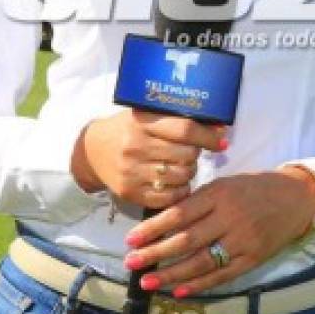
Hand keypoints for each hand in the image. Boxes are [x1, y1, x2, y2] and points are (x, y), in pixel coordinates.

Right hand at [70, 109, 226, 209]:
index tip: (221, 141)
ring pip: (181, 177)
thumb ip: (178, 120)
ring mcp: (132, 171)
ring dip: (188, 172)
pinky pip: (169, 198)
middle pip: (186, 155)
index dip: (208, 137)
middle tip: (190, 152)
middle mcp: (136, 146)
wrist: (93, 151)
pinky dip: (178, 191)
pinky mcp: (130, 193)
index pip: (185, 129)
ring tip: (180, 165)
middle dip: (195, 155)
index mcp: (143, 122)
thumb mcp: (147, 116)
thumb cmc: (127, 129)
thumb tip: (218, 128)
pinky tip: (174, 182)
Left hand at [121, 167, 314, 296]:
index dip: (153, 228)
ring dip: (172, 274)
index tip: (132, 238)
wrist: (295, 197)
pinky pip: (223, 276)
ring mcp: (242, 240)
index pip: (179, 213)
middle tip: (131, 262)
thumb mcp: (225, 183)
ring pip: (202, 262)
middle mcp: (230, 217)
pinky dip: (200, 285)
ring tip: (148, 281)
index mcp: (219, 193)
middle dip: (155, 253)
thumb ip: (199, 200)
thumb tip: (165, 218)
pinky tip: (179, 290)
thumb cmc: (254, 186)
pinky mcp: (253, 259)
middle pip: (186, 239)